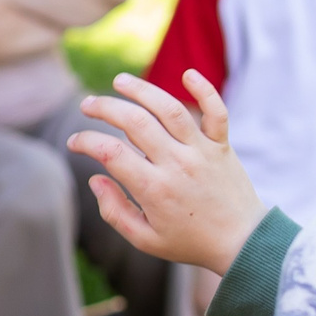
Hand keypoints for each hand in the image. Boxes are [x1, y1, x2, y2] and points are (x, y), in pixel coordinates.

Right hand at [67, 71, 269, 275]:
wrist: (241, 242)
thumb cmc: (189, 242)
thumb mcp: (144, 239)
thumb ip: (114, 211)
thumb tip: (94, 180)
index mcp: (154, 189)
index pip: (110, 153)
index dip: (86, 142)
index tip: (74, 142)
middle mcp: (177, 164)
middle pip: (135, 122)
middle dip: (104, 108)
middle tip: (87, 105)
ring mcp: (201, 151)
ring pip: (169, 108)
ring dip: (141, 90)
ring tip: (119, 81)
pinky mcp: (221, 145)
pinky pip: (216, 111)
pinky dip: (204, 89)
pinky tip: (187, 74)